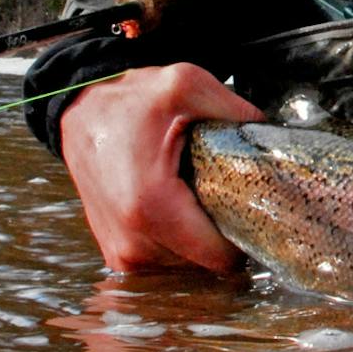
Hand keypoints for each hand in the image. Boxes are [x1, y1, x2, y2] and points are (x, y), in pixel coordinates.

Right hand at [58, 62, 257, 273]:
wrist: (80, 111)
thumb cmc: (130, 100)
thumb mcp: (185, 85)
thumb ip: (236, 111)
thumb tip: (271, 137)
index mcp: (151, 206)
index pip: (222, 257)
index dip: (246, 235)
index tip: (254, 207)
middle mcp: (133, 243)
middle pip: (207, 264)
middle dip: (224, 234)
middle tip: (228, 195)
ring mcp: (122, 255)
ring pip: (188, 266)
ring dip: (201, 238)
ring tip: (200, 198)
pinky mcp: (118, 256)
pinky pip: (167, 262)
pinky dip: (181, 241)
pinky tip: (181, 208)